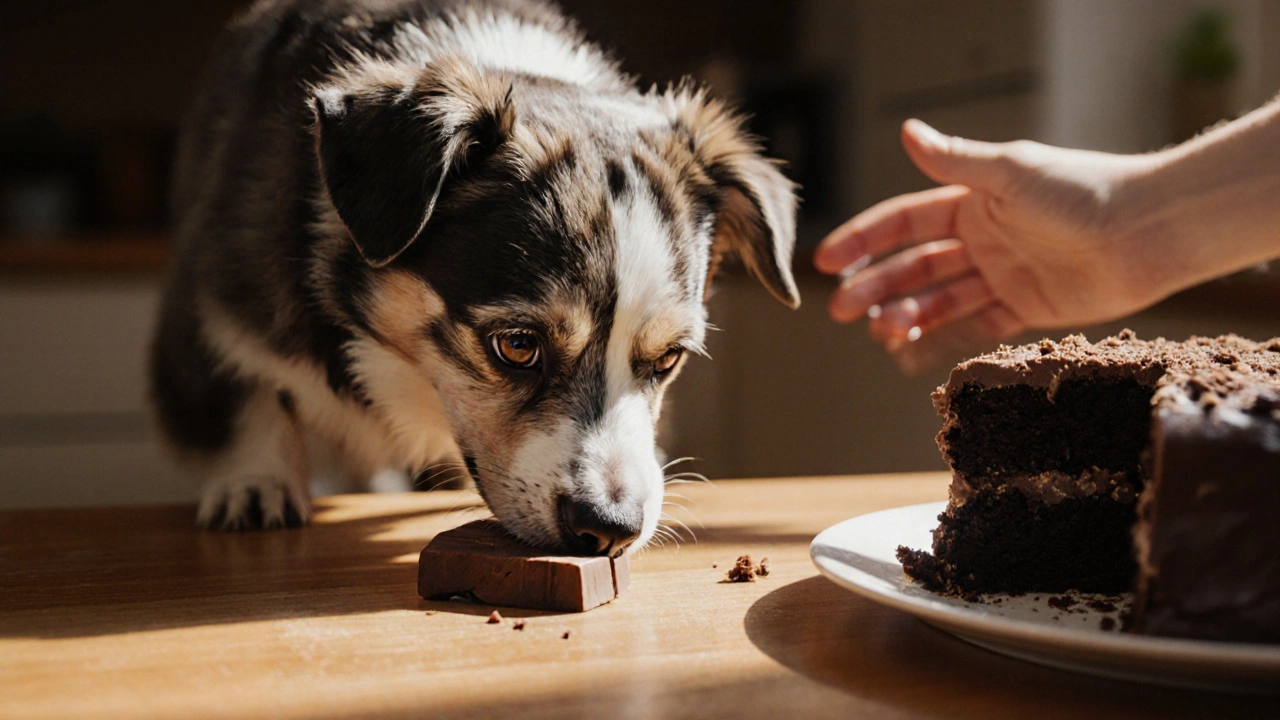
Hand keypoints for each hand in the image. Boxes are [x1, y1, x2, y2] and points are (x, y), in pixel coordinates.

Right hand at [814, 120, 1161, 347]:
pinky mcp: (1027, 309)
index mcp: (973, 203)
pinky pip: (975, 327)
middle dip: (875, 286)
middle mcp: (983, 239)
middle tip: (842, 310)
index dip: (864, 240)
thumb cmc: (1082, 191)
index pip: (904, 223)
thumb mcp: (1010, 172)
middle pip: (914, 267)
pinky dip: (943, 339)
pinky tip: (912, 351)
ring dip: (905, 315)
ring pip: (939, 300)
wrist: (1147, 233)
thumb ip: (954, 161)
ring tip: (879, 333)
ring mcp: (1002, 276)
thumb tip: (906, 130)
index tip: (829, 260)